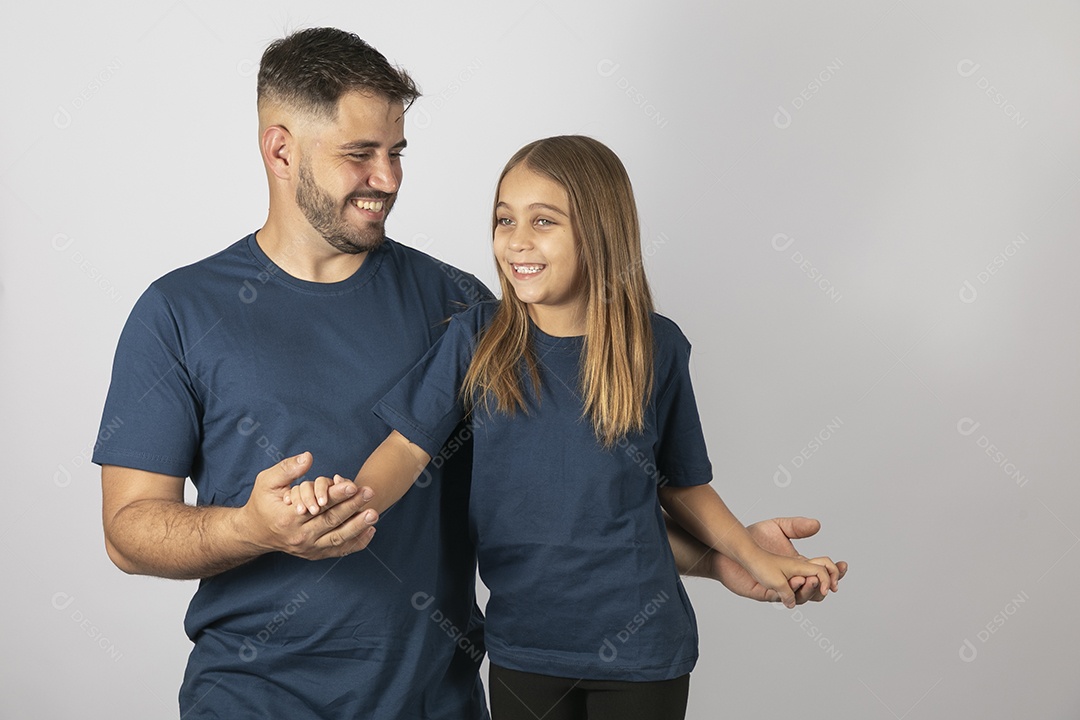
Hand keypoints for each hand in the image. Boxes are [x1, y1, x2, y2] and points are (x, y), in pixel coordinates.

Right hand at [237, 452, 378, 559]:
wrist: (254, 533)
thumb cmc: (262, 503)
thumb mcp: (267, 481)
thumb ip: (287, 469)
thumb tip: (308, 457)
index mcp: (287, 518)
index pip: (317, 506)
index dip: (336, 495)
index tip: (352, 484)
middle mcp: (299, 536)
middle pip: (331, 521)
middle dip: (352, 506)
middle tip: (369, 493)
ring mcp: (308, 548)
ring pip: (337, 539)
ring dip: (358, 526)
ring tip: (374, 513)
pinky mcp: (314, 554)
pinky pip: (339, 550)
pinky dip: (356, 543)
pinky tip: (370, 530)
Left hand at [709, 517, 847, 603]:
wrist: (730, 548)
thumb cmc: (753, 538)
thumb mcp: (778, 528)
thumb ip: (797, 526)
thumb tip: (818, 525)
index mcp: (800, 566)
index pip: (824, 574)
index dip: (836, 573)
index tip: (843, 565)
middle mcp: (792, 580)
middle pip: (818, 590)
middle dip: (828, 584)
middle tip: (832, 578)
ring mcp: (780, 589)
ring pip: (804, 597)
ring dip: (812, 589)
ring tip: (814, 578)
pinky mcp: (766, 593)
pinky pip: (784, 598)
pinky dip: (793, 591)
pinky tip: (797, 579)